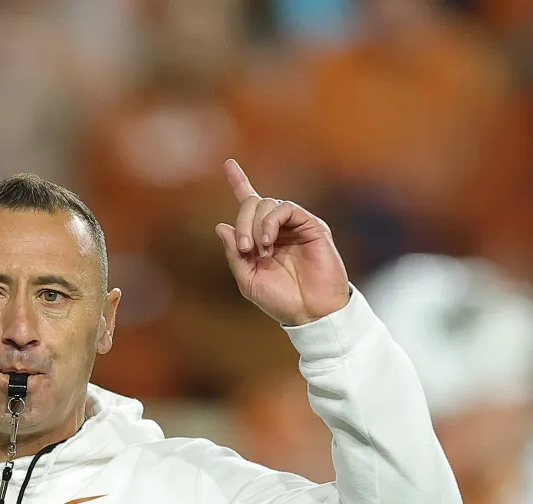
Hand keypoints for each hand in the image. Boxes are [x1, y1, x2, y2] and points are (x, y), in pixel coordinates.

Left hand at [215, 159, 349, 326]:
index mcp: (261, 238)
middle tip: (243, 249)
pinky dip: (270, 223)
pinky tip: (268, 243)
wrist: (310, 311)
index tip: (228, 163)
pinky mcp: (311, 225)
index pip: (249, 204)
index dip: (239, 182)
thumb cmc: (280, 300)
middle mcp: (278, 228)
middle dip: (242, 222)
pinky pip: (285, 209)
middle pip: (252, 203)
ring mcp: (295, 225)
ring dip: (255, 226)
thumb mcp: (247, 279)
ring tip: (259, 251)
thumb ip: (233, 254)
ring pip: (267, 204)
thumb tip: (221, 226)